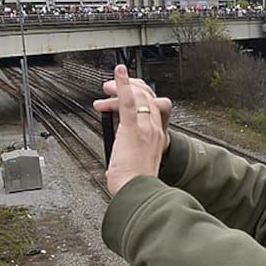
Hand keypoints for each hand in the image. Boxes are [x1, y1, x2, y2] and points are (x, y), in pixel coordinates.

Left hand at [92, 64, 171, 196]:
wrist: (138, 191)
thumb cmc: (135, 184)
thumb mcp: (135, 167)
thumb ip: (128, 159)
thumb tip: (115, 162)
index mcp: (157, 139)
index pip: (153, 110)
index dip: (143, 98)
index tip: (132, 93)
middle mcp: (154, 130)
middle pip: (149, 98)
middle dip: (132, 88)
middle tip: (115, 86)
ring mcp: (145, 128)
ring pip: (139, 97)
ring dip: (123, 86)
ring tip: (109, 84)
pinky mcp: (132, 128)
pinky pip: (128, 101)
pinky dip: (122, 84)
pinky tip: (118, 73)